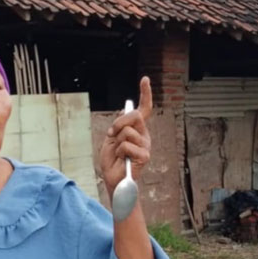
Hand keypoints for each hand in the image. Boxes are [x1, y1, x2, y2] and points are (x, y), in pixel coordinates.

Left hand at [99, 76, 152, 196]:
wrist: (113, 179)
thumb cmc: (112, 160)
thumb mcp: (112, 138)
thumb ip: (119, 126)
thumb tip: (125, 111)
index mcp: (138, 129)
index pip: (144, 109)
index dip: (145, 93)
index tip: (145, 79)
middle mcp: (144, 135)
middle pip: (134, 115)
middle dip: (119, 123)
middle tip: (112, 134)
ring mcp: (146, 145)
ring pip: (127, 132)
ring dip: (117, 142)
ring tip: (118, 153)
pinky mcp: (144, 156)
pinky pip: (126, 145)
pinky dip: (119, 152)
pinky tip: (122, 159)